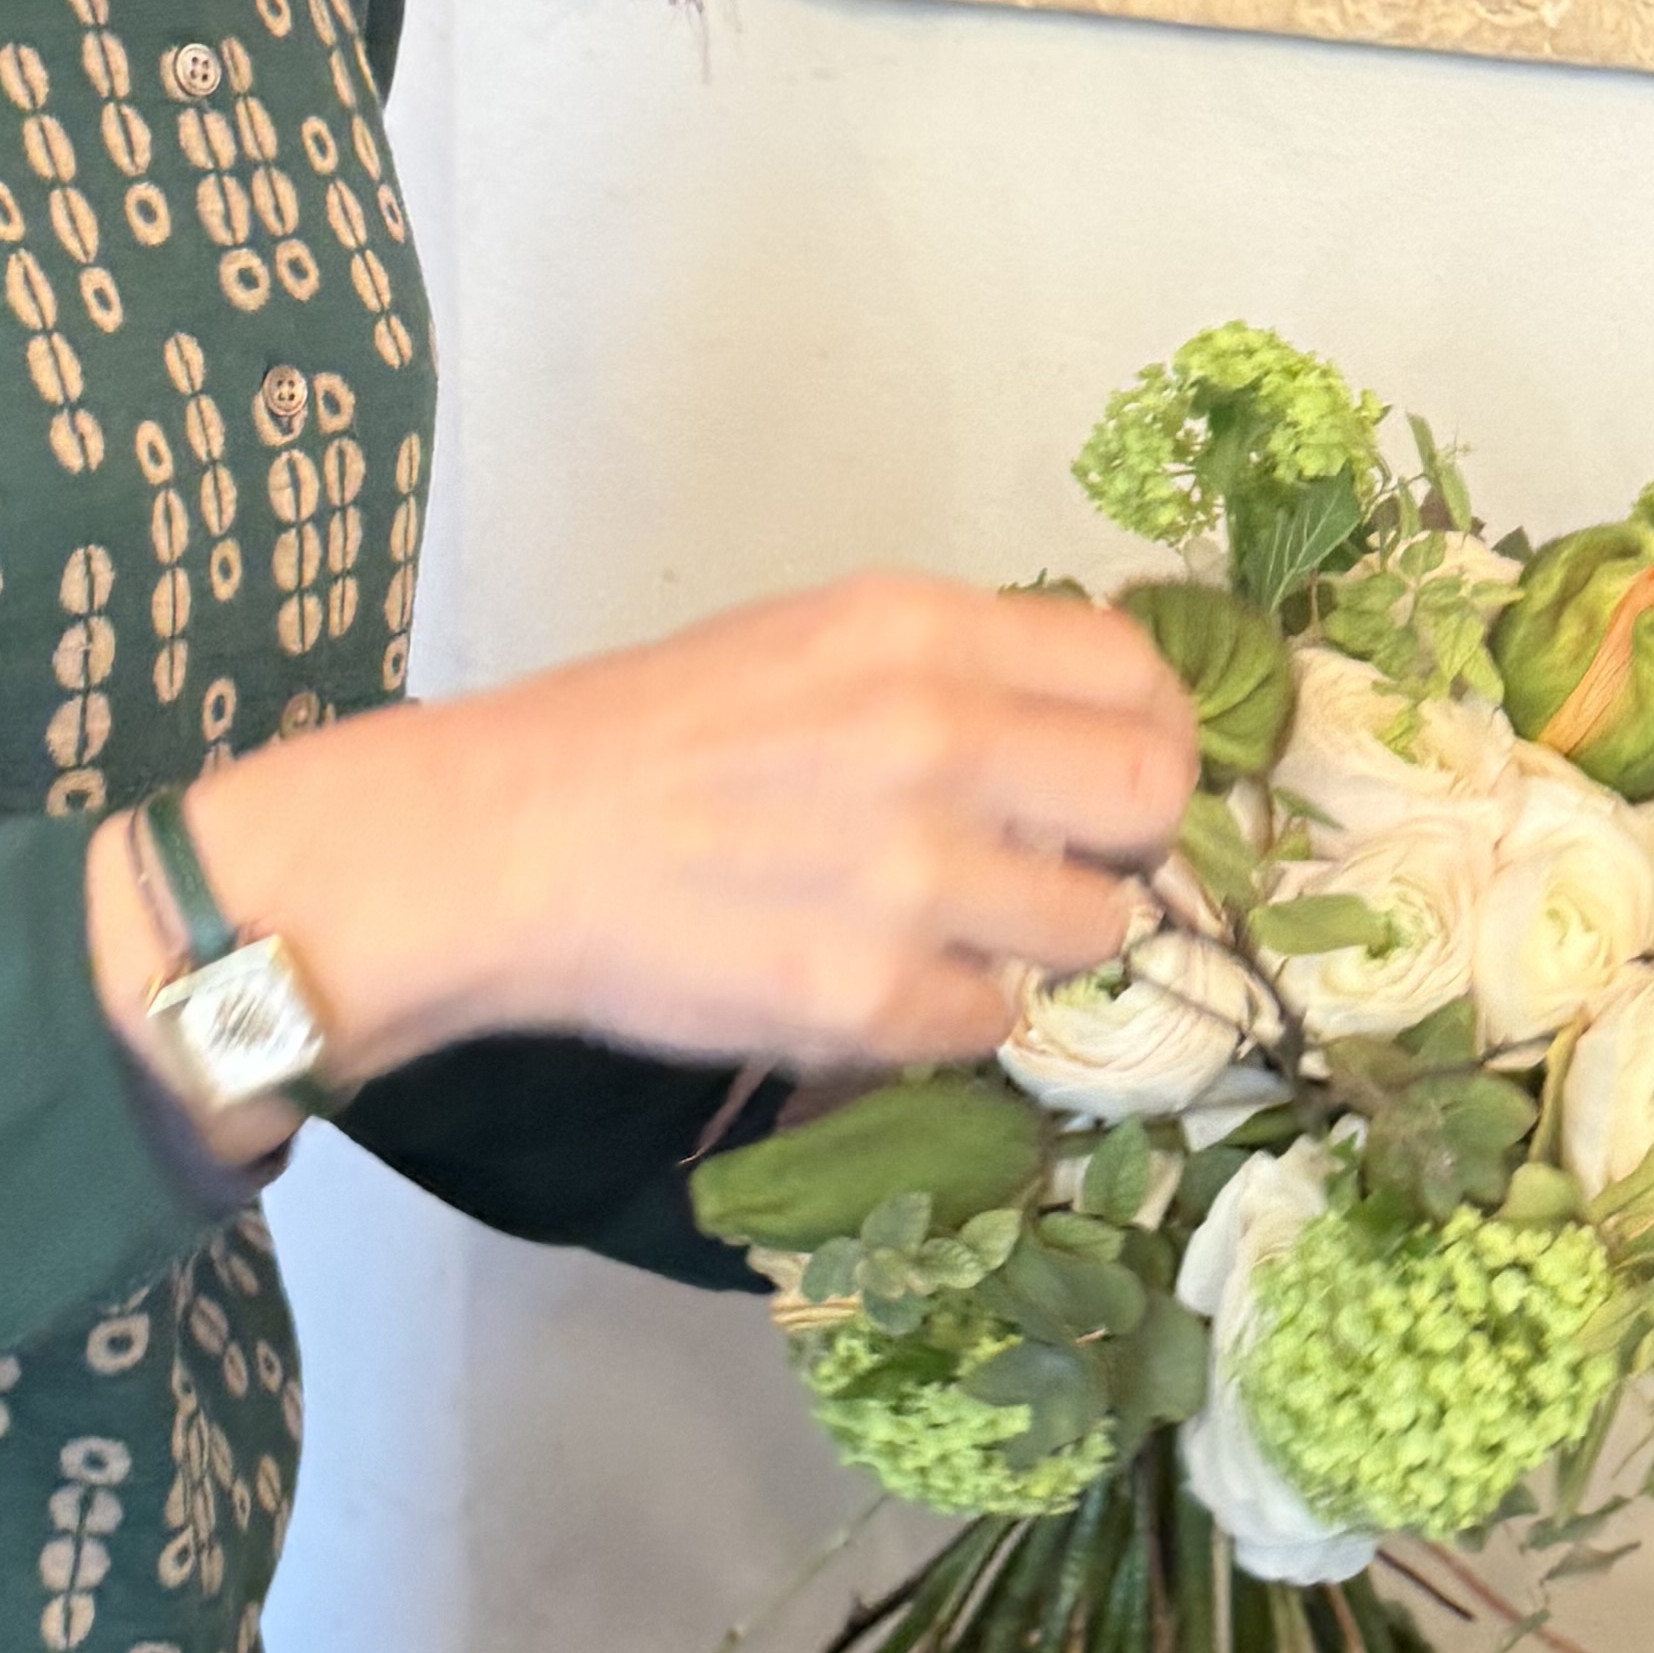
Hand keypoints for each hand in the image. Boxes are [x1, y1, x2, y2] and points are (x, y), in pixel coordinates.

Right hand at [83, 575, 1198, 1122]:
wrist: (501, 842)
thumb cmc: (648, 736)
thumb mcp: (811, 641)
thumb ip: (953, 670)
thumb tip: (1083, 727)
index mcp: (923, 630)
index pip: (1137, 672)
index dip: (1150, 731)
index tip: (1121, 773)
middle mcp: (938, 737)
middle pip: (1151, 797)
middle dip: (1131, 841)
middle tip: (1070, 865)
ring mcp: (913, 875)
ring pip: (1092, 927)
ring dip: (1038, 940)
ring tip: (949, 930)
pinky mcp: (873, 997)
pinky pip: (994, 1022)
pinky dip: (952, 1017)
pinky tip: (877, 985)